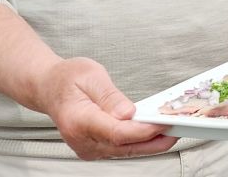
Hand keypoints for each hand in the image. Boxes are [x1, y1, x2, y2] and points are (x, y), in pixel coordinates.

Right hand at [35, 58, 176, 159]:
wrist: (48, 88)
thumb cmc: (66, 79)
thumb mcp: (89, 75)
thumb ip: (109, 96)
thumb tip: (129, 113)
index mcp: (77, 120)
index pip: (116, 132)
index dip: (142, 131)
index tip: (162, 124)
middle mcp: (81, 140)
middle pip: (124, 146)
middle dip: (154, 140)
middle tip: (179, 129)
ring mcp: (88, 147)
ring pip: (126, 150)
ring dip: (151, 142)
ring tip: (174, 129)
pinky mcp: (96, 148)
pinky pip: (122, 148)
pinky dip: (141, 141)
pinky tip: (156, 132)